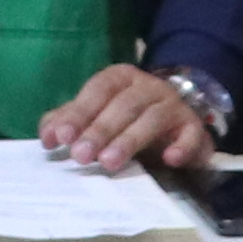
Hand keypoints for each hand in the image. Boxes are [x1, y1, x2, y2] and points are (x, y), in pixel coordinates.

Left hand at [39, 64, 219, 179]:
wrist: (176, 126)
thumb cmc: (127, 120)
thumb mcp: (97, 115)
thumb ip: (70, 121)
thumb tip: (49, 136)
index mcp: (120, 79)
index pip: (98, 90)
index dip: (79, 112)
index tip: (62, 137)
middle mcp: (148, 87)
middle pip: (123, 105)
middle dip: (100, 130)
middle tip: (81, 156)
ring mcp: (173, 105)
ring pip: (152, 118)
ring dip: (129, 140)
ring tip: (109, 162)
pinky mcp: (194, 127)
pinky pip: (191, 134)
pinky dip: (182, 146)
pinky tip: (170, 160)